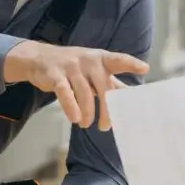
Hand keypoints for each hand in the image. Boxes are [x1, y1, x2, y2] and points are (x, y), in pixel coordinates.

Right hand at [2, 41, 149, 129]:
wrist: (39, 58)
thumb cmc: (74, 67)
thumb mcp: (94, 71)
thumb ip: (112, 83)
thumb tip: (133, 95)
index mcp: (101, 59)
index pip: (118, 60)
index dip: (131, 64)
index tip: (144, 68)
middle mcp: (88, 60)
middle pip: (103, 87)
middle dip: (106, 109)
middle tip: (105, 126)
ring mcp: (71, 66)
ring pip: (84, 92)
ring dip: (88, 112)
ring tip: (86, 124)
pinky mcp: (55, 75)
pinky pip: (65, 93)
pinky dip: (71, 107)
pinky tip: (75, 118)